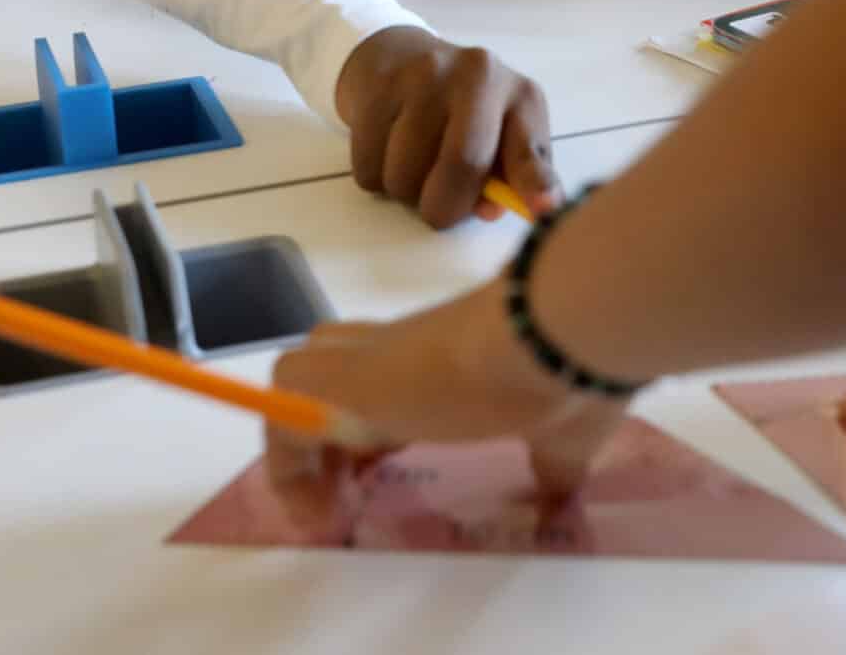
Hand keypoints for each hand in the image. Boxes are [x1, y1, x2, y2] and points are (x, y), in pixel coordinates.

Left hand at [265, 283, 631, 524]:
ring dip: (304, 447)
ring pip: (300, 381)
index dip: (370, 433)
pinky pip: (283, 414)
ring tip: (331, 509)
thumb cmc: (563, 375)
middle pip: (330, 374)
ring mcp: (367, 361)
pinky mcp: (341, 382)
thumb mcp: (561, 436)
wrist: (549, 331)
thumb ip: (551, 470)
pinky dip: (289, 466)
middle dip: (328, 438)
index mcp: (446, 362)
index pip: (386, 384)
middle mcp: (399, 353)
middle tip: (350, 499)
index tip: (377, 484)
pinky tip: (323, 513)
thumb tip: (559, 505)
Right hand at [334, 27, 559, 227]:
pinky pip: (368, 166)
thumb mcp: (502, 134)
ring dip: (405, 193)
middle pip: (462, 163)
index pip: (528, 148)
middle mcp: (477, 75)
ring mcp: (424, 75)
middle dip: (446, 207)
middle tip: (438, 212)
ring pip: (406, 174)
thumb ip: (512, 176)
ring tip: (413, 170)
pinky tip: (386, 152)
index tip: (541, 209)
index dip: (534, 183)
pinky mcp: (378, 86)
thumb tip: (502, 208)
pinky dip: (374, 178)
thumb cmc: (463, 111)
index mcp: (519, 96)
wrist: (399, 57)